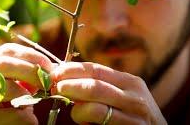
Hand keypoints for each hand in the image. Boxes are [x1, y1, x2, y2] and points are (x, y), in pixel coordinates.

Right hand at [0, 43, 52, 124]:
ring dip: (26, 93)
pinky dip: (24, 114)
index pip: (7, 50)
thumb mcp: (18, 85)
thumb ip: (26, 73)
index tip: (49, 66)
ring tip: (32, 101)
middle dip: (31, 70)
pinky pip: (10, 112)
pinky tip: (24, 115)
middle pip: (3, 64)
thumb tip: (50, 67)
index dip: (31, 55)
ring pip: (5, 87)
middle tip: (48, 81)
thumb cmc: (10, 107)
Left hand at [51, 62, 166, 124]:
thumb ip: (100, 89)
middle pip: (95, 85)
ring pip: (96, 107)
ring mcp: (135, 115)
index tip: (56, 72)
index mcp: (130, 82)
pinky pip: (102, 122)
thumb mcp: (122, 96)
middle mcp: (134, 95)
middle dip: (71, 85)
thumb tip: (67, 82)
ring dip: (77, 109)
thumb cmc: (133, 116)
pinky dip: (87, 121)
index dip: (73, 70)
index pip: (96, 70)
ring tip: (72, 110)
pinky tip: (85, 122)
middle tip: (55, 87)